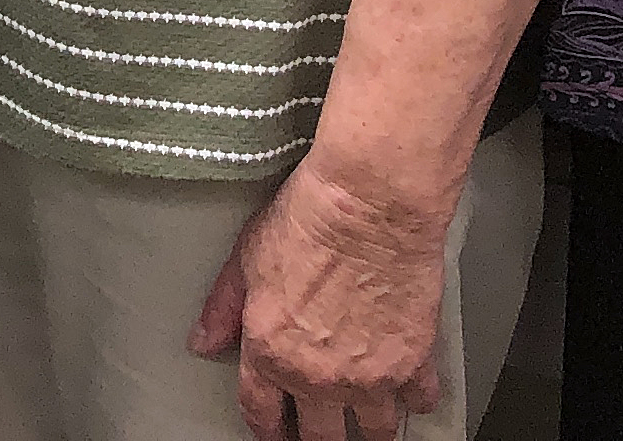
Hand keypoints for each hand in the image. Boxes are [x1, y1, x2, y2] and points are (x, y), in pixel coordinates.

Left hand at [193, 154, 451, 440]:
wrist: (370, 205)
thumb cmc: (310, 220)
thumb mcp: (245, 257)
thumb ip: (224, 308)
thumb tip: (204, 341)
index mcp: (271, 353)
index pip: (261, 412)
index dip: (266, 428)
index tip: (273, 433)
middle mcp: (319, 376)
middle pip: (319, 437)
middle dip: (316, 438)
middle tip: (321, 431)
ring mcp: (369, 376)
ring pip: (373, 432)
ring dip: (369, 429)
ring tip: (367, 421)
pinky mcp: (413, 363)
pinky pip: (419, 401)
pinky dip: (416, 399)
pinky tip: (411, 389)